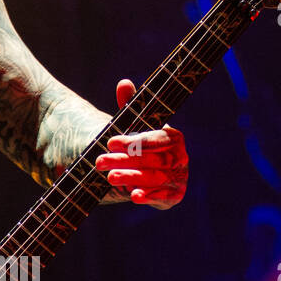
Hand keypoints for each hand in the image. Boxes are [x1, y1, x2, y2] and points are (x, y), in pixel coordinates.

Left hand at [94, 79, 187, 208]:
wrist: (155, 172)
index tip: (110, 142)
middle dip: (125, 160)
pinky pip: (162, 197)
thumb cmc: (143, 145)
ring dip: (132, 178)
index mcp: (174, 137)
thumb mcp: (137, 125)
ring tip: (109, 177)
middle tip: (99, 161)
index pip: (155, 138)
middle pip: (153, 159)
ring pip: (155, 177)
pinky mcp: (175, 195)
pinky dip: (149, 196)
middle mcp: (181, 157)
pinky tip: (133, 196)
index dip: (133, 141)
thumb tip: (124, 83)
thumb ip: (131, 105)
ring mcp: (179, 177)